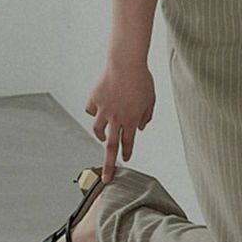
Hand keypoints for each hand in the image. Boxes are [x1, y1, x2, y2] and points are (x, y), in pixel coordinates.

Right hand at [84, 57, 156, 180]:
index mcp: (132, 119)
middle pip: (111, 146)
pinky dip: (94, 111)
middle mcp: (116, 118)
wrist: (125, 63)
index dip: (127, 153)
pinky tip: (98, 108)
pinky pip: (91, 110)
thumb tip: (141, 127)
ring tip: (102, 135)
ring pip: (97, 130)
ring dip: (100, 135)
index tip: (126, 160)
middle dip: (109, 165)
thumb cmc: (141, 79)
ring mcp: (104, 110)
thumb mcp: (151, 99)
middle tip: (106, 178)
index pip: (128, 143)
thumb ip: (147, 115)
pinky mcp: (94, 99)